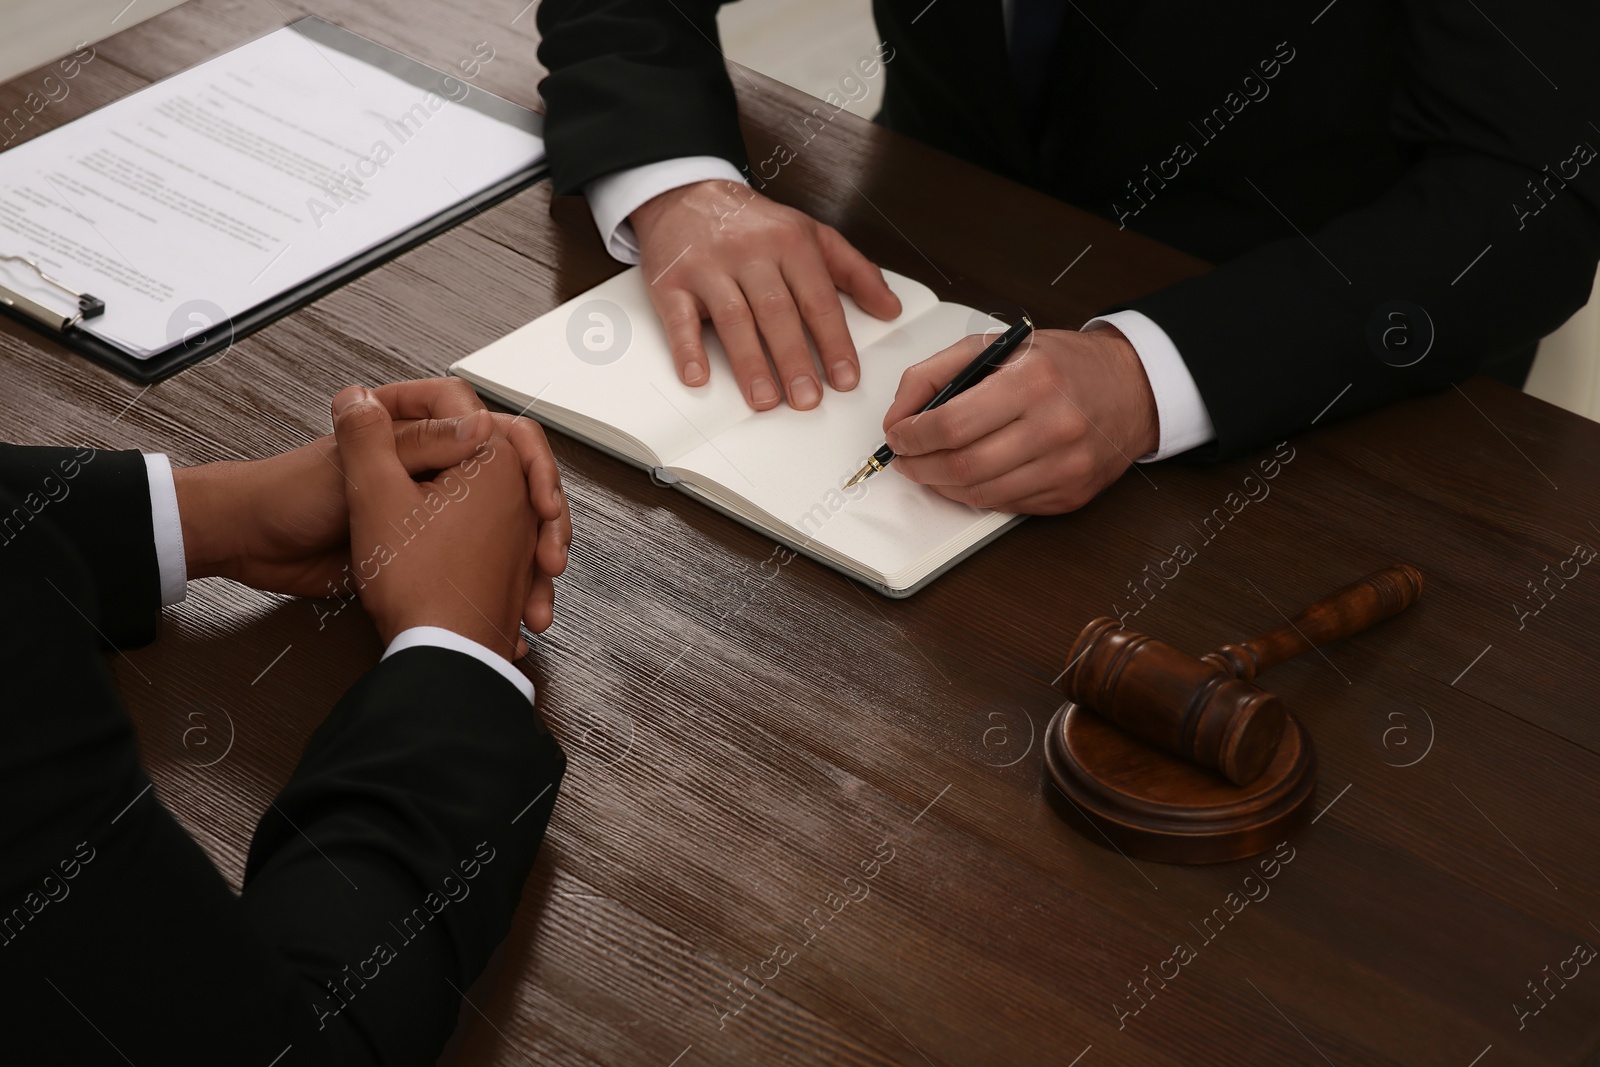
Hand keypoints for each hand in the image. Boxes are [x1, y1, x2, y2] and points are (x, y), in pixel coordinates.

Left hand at [175, 377, 570, 633]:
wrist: (254, 546)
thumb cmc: (290, 495)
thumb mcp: (361, 468)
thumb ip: (421, 444)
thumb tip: (482, 426)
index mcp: (414, 425)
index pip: (489, 424)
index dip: (522, 455)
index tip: (536, 489)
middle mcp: (430, 459)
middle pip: (506, 477)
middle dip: (537, 517)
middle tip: (548, 548)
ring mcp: (428, 501)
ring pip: (499, 521)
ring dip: (524, 557)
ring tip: (536, 590)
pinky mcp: (421, 539)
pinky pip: (473, 554)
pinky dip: (498, 581)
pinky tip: (513, 607)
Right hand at [631, 180, 901, 409]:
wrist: (687, 195)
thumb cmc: (753, 225)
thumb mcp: (812, 235)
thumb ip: (855, 271)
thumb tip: (890, 308)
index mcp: (790, 243)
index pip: (818, 299)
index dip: (834, 342)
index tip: (844, 378)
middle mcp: (750, 252)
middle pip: (776, 311)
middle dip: (794, 359)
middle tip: (807, 399)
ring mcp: (708, 267)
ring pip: (733, 318)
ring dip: (750, 363)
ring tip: (765, 399)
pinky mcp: (671, 281)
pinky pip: (679, 319)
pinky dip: (688, 350)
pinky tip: (699, 377)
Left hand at [881, 326, 1158, 513]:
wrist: (1131, 387)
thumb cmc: (1062, 364)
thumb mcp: (997, 345)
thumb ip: (936, 372)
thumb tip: (898, 416)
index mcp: (1034, 381)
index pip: (952, 423)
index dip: (912, 436)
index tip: (898, 435)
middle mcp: (1055, 426)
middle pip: (962, 466)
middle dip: (919, 466)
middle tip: (905, 459)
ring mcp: (1066, 467)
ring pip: (980, 494)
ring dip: (941, 486)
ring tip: (930, 467)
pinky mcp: (1070, 495)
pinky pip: (1005, 505)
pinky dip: (975, 494)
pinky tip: (968, 476)